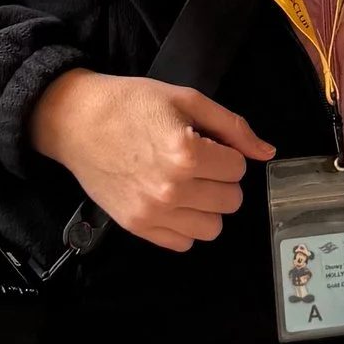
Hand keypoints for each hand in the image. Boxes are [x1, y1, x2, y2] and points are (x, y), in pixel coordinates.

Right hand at [30, 69, 275, 252]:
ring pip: (212, 228)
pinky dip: (184, 225)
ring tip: (186, 184)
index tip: (206, 143)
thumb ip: (233, 127)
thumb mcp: (186, 99)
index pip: (238, 169)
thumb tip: (267, 153)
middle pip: (231, 201)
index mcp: (187, 154)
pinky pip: (183, 243)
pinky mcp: (137, 228)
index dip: (226, 152)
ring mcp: (153, 213)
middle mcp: (172, 190)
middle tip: (198, 162)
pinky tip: (171, 201)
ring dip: (206, 206)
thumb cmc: (132, 103)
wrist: (76, 122)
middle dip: (221, 179)